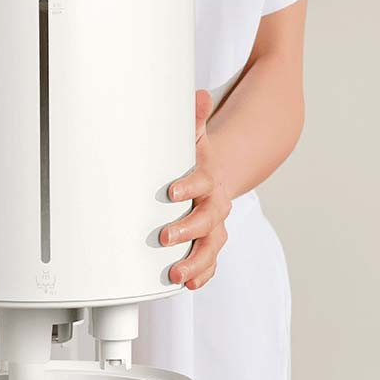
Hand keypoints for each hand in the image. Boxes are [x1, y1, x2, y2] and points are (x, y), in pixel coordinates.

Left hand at [160, 90, 230, 289]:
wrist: (215, 179)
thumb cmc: (194, 161)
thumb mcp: (193, 140)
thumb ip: (194, 121)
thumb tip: (196, 94)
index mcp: (208, 180)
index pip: (201, 182)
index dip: (189, 187)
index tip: (171, 192)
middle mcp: (214, 206)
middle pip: (206, 220)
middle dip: (187, 229)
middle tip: (164, 236)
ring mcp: (213, 229)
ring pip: (209, 247)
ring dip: (194, 261)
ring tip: (174, 273)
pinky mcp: (209, 245)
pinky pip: (209, 263)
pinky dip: (201, 275)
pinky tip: (188, 284)